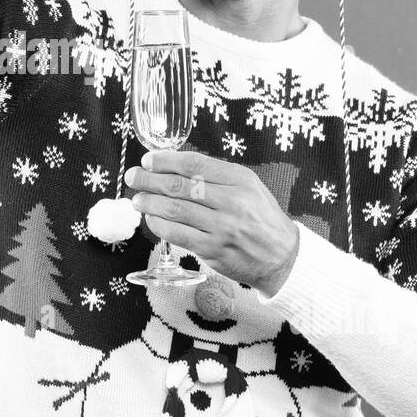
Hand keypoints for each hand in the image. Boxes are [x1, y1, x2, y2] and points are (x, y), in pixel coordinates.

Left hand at [124, 149, 300, 295]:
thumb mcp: (248, 186)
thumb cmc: (261, 218)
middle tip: (134, 176)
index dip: (165, 160)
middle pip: (179, 186)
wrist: (282, 257)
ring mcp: (221, 227)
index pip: (194, 163)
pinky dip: (159, 226)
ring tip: (138, 199)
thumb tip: (175, 166)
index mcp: (239, 180)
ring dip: (149, 203)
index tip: (148, 160)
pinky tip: (151, 220)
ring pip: (174, 210)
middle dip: (149, 179)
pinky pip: (178, 235)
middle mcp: (231, 202)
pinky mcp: (213, 250)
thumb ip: (216, 175)